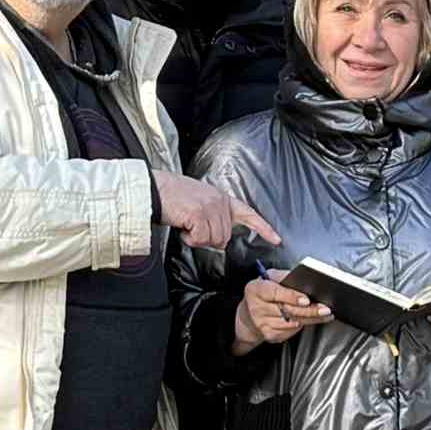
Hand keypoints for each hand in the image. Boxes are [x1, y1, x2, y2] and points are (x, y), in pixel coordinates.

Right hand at [155, 171, 278, 253]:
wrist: (154, 189)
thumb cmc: (172, 198)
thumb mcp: (199, 202)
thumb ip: (213, 217)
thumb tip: (219, 240)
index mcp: (221, 198)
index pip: (248, 213)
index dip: (263, 228)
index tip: (276, 239)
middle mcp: (219, 202)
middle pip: (225, 237)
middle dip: (209, 239)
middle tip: (192, 229)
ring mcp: (210, 207)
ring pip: (214, 240)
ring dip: (198, 239)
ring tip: (186, 226)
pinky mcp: (199, 215)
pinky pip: (200, 239)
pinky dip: (190, 239)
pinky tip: (182, 228)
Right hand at [235, 276, 331, 350]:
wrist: (249, 315)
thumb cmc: (263, 293)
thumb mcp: (270, 278)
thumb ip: (285, 277)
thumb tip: (305, 280)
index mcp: (255, 290)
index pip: (275, 293)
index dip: (292, 296)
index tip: (306, 299)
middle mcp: (256, 308)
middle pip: (288, 310)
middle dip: (310, 310)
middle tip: (325, 309)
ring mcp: (262, 324)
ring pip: (292, 322)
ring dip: (311, 319)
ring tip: (324, 314)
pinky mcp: (269, 335)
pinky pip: (291, 331)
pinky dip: (302, 325)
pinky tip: (309, 320)